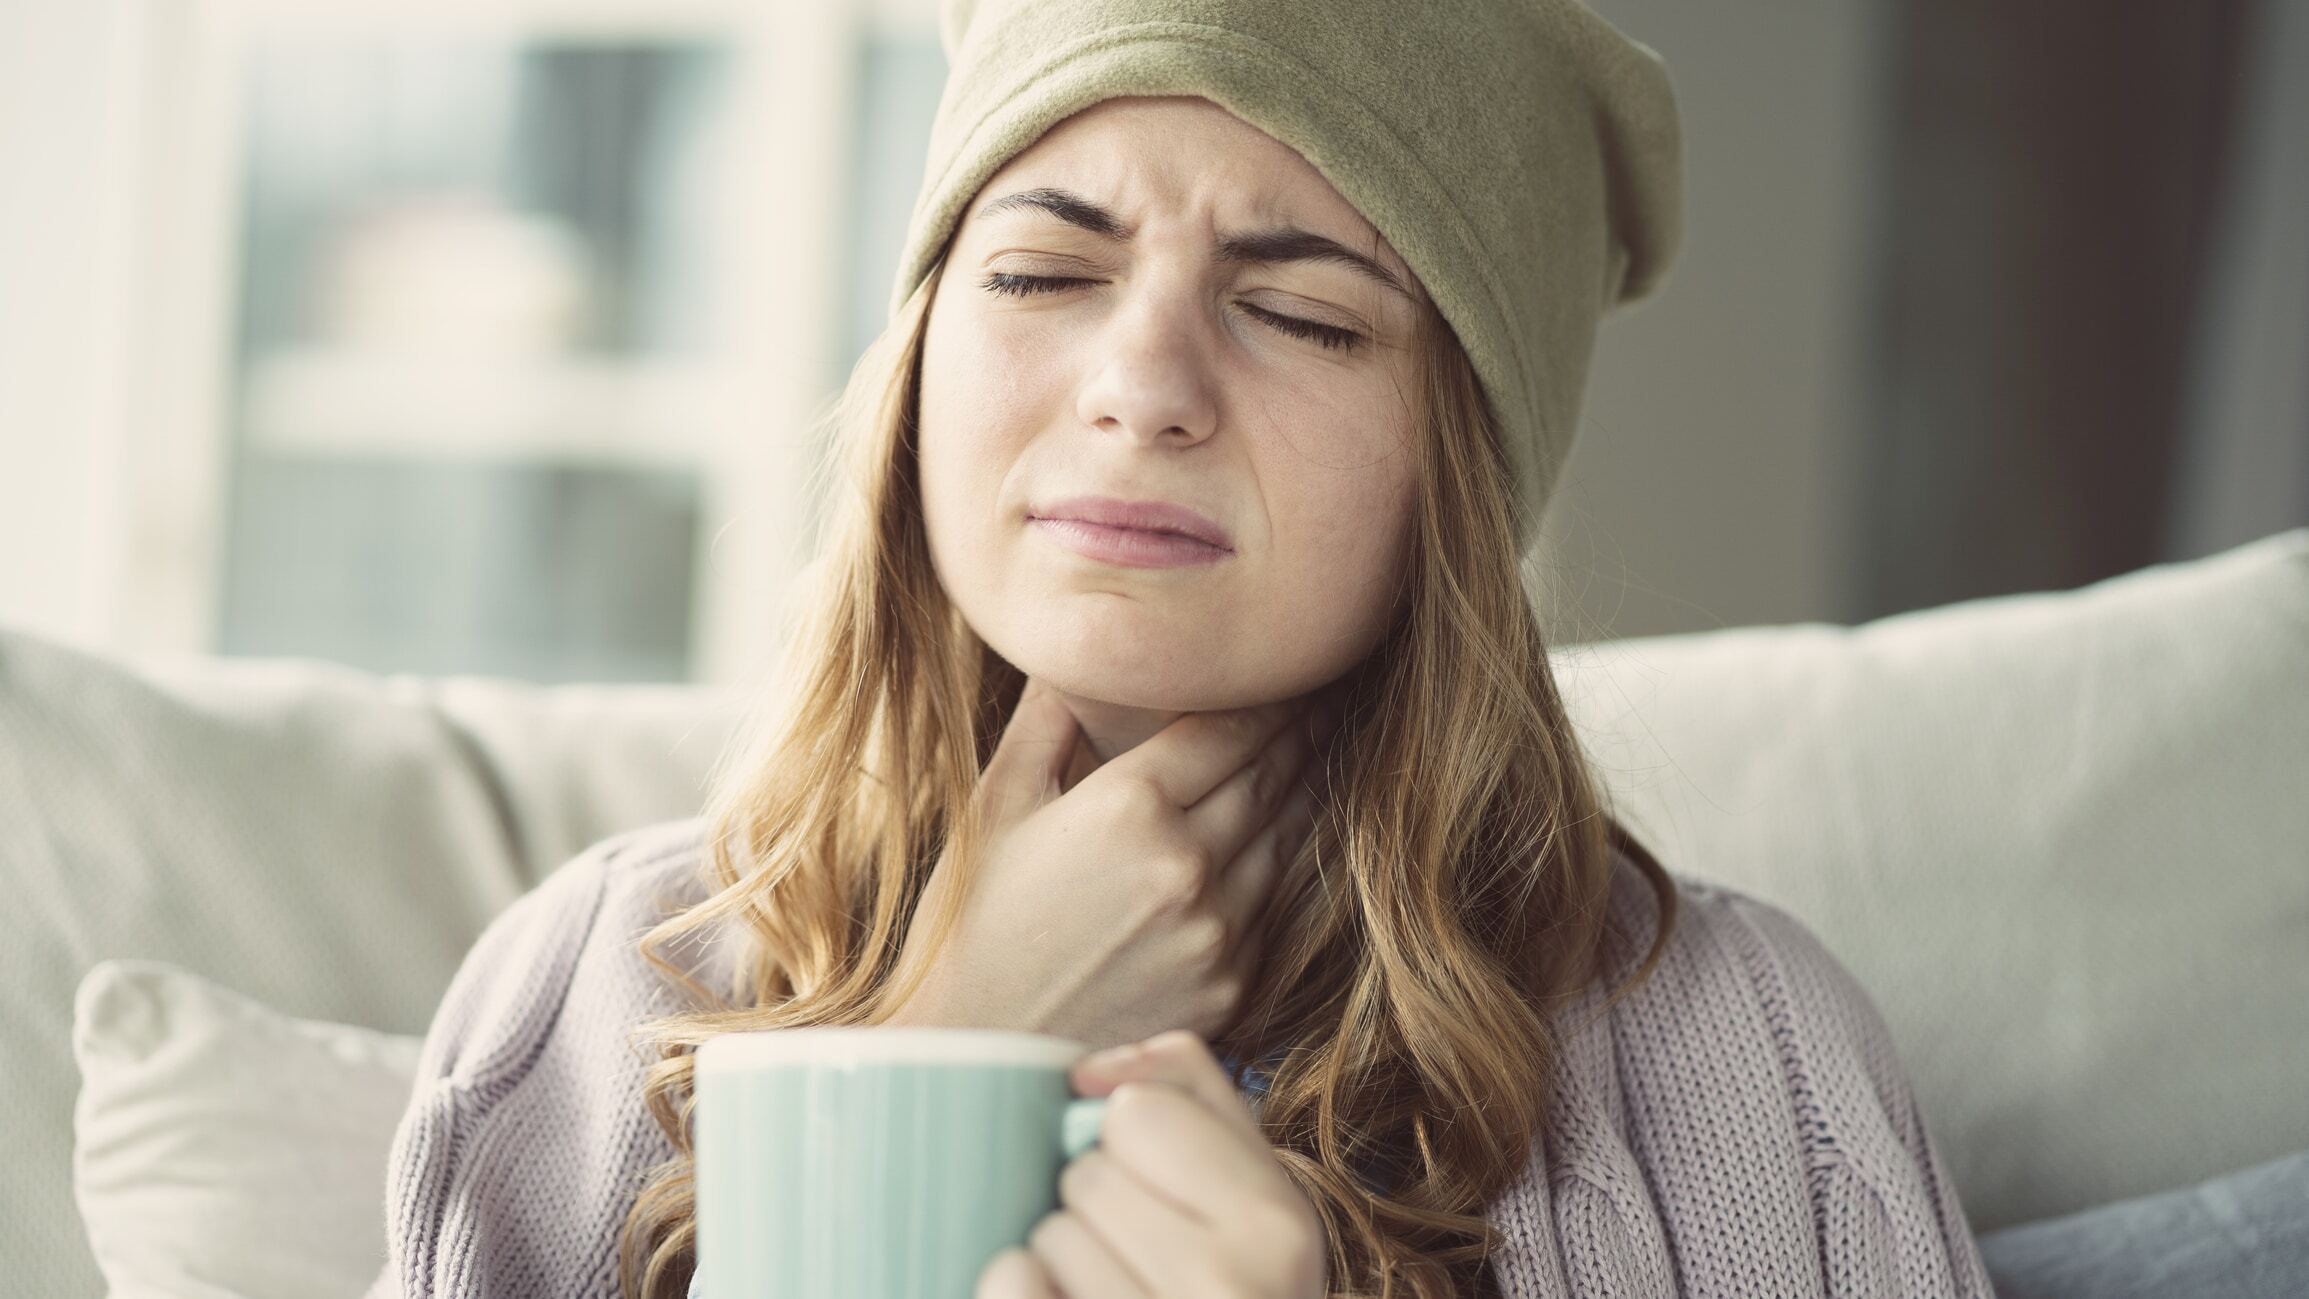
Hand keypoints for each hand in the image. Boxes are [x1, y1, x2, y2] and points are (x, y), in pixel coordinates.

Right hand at [880, 678, 1343, 1050]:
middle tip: (1326, 696)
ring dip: (1308, 790)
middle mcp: (1188, 864)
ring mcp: (1217, 930)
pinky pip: (1276, 905)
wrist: (979, 1059)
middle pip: (1273, 775)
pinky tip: (1289, 835)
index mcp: (1130, 806)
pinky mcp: (1231, 986)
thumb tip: (1078, 659)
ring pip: (1288, 837)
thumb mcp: (996, 807)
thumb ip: (1046, 722)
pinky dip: (1287, 861)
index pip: (1232, 727)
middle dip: (1303, 731)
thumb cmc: (972, 927)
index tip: (1289, 670)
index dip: (1270, 694)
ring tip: (1320, 753)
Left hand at [975, 1029, 1328, 1298]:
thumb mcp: (1246, 1169)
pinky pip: (1013, 1285)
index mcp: (1276, 1225)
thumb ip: (1182, 1081)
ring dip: (1066, 1256)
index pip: (1135, 1112)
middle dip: (1097, 1202)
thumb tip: (1085, 1074)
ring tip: (1118, 1287)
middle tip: (1140, 1251)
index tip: (1164, 1188)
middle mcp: (1234, 1290)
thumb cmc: (1234, 1268)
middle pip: (1088, 1175)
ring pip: (1050, 1237)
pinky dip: (1021, 1288)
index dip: (1133, 1139)